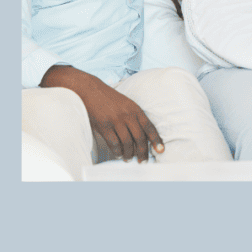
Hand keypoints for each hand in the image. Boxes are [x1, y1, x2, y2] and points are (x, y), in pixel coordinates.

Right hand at [40, 65, 163, 162]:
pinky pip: (114, 143)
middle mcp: (128, 115)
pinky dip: (117, 151)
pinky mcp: (104, 126)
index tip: (160, 150)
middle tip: (143, 160)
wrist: (91, 90)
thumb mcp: (127, 104)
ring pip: (127, 142)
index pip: (150, 127)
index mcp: (136, 109)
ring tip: (129, 159)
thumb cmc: (110, 99)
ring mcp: (116, 121)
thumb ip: (134, 117)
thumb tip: (142, 136)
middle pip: (140, 137)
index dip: (156, 140)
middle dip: (143, 151)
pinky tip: (119, 154)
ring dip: (130, 153)